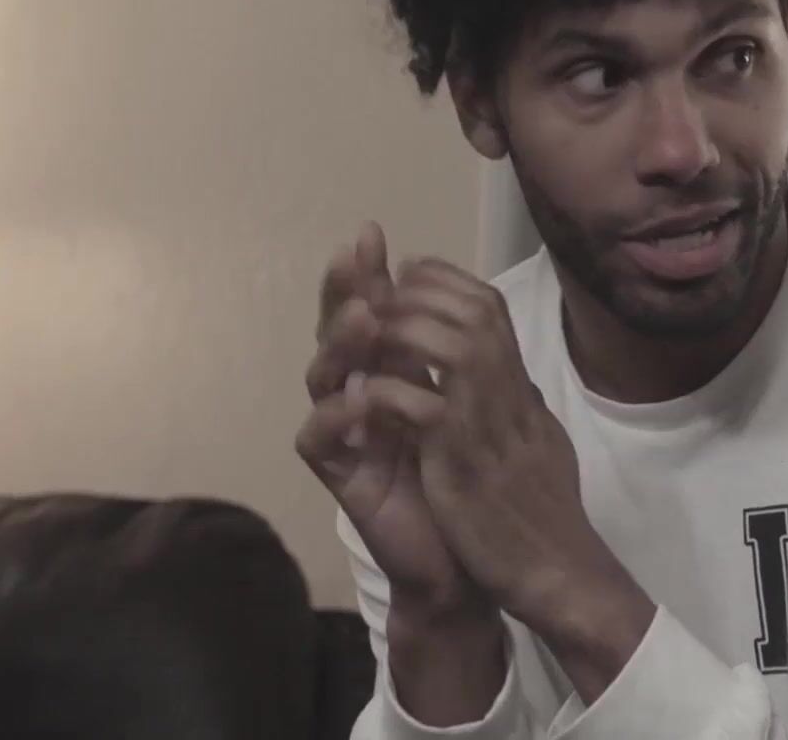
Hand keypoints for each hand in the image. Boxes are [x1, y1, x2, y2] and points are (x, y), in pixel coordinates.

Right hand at [294, 223, 486, 618]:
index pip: (372, 311)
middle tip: (353, 260)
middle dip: (343, 294)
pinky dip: (336, 416)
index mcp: (392, 369)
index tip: (373, 233)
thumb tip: (460, 285)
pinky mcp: (338, 474)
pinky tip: (359, 399)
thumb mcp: (469, 401)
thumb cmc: (468, 476)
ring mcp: (345, 431)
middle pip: (337, 333)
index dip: (367, 273)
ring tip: (364, 318)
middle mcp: (360, 392)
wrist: (468, 554)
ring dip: (341, 345)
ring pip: (324, 376)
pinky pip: (318, 438)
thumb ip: (458, 350)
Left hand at [371, 257, 654, 700]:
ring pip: (453, 345)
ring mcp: (491, 425)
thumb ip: (523, 404)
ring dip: (404, 331)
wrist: (557, 572)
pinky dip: (390, 393)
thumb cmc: (547, 515)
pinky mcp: (464, 463)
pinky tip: (365, 396)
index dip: (445, 282)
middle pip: (474, 312)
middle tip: (376, 294)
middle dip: (419, 292)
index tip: (408, 274)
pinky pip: (423, 407)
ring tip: (366, 340)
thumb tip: (515, 374)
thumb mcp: (542, 444)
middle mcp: (514, 395)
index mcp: (523, 387)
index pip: (491, 309)